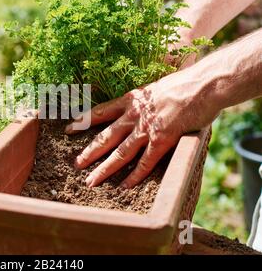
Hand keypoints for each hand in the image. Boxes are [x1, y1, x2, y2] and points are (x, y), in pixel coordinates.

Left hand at [65, 66, 219, 188]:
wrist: (202, 84)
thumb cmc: (183, 84)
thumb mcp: (155, 87)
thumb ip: (144, 100)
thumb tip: (140, 105)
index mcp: (130, 100)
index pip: (100, 112)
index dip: (83, 121)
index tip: (69, 128)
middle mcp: (133, 115)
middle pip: (105, 137)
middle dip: (89, 152)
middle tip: (76, 164)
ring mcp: (146, 129)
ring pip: (120, 153)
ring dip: (104, 169)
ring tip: (91, 181)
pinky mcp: (162, 140)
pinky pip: (145, 162)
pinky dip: (134, 176)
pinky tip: (124, 187)